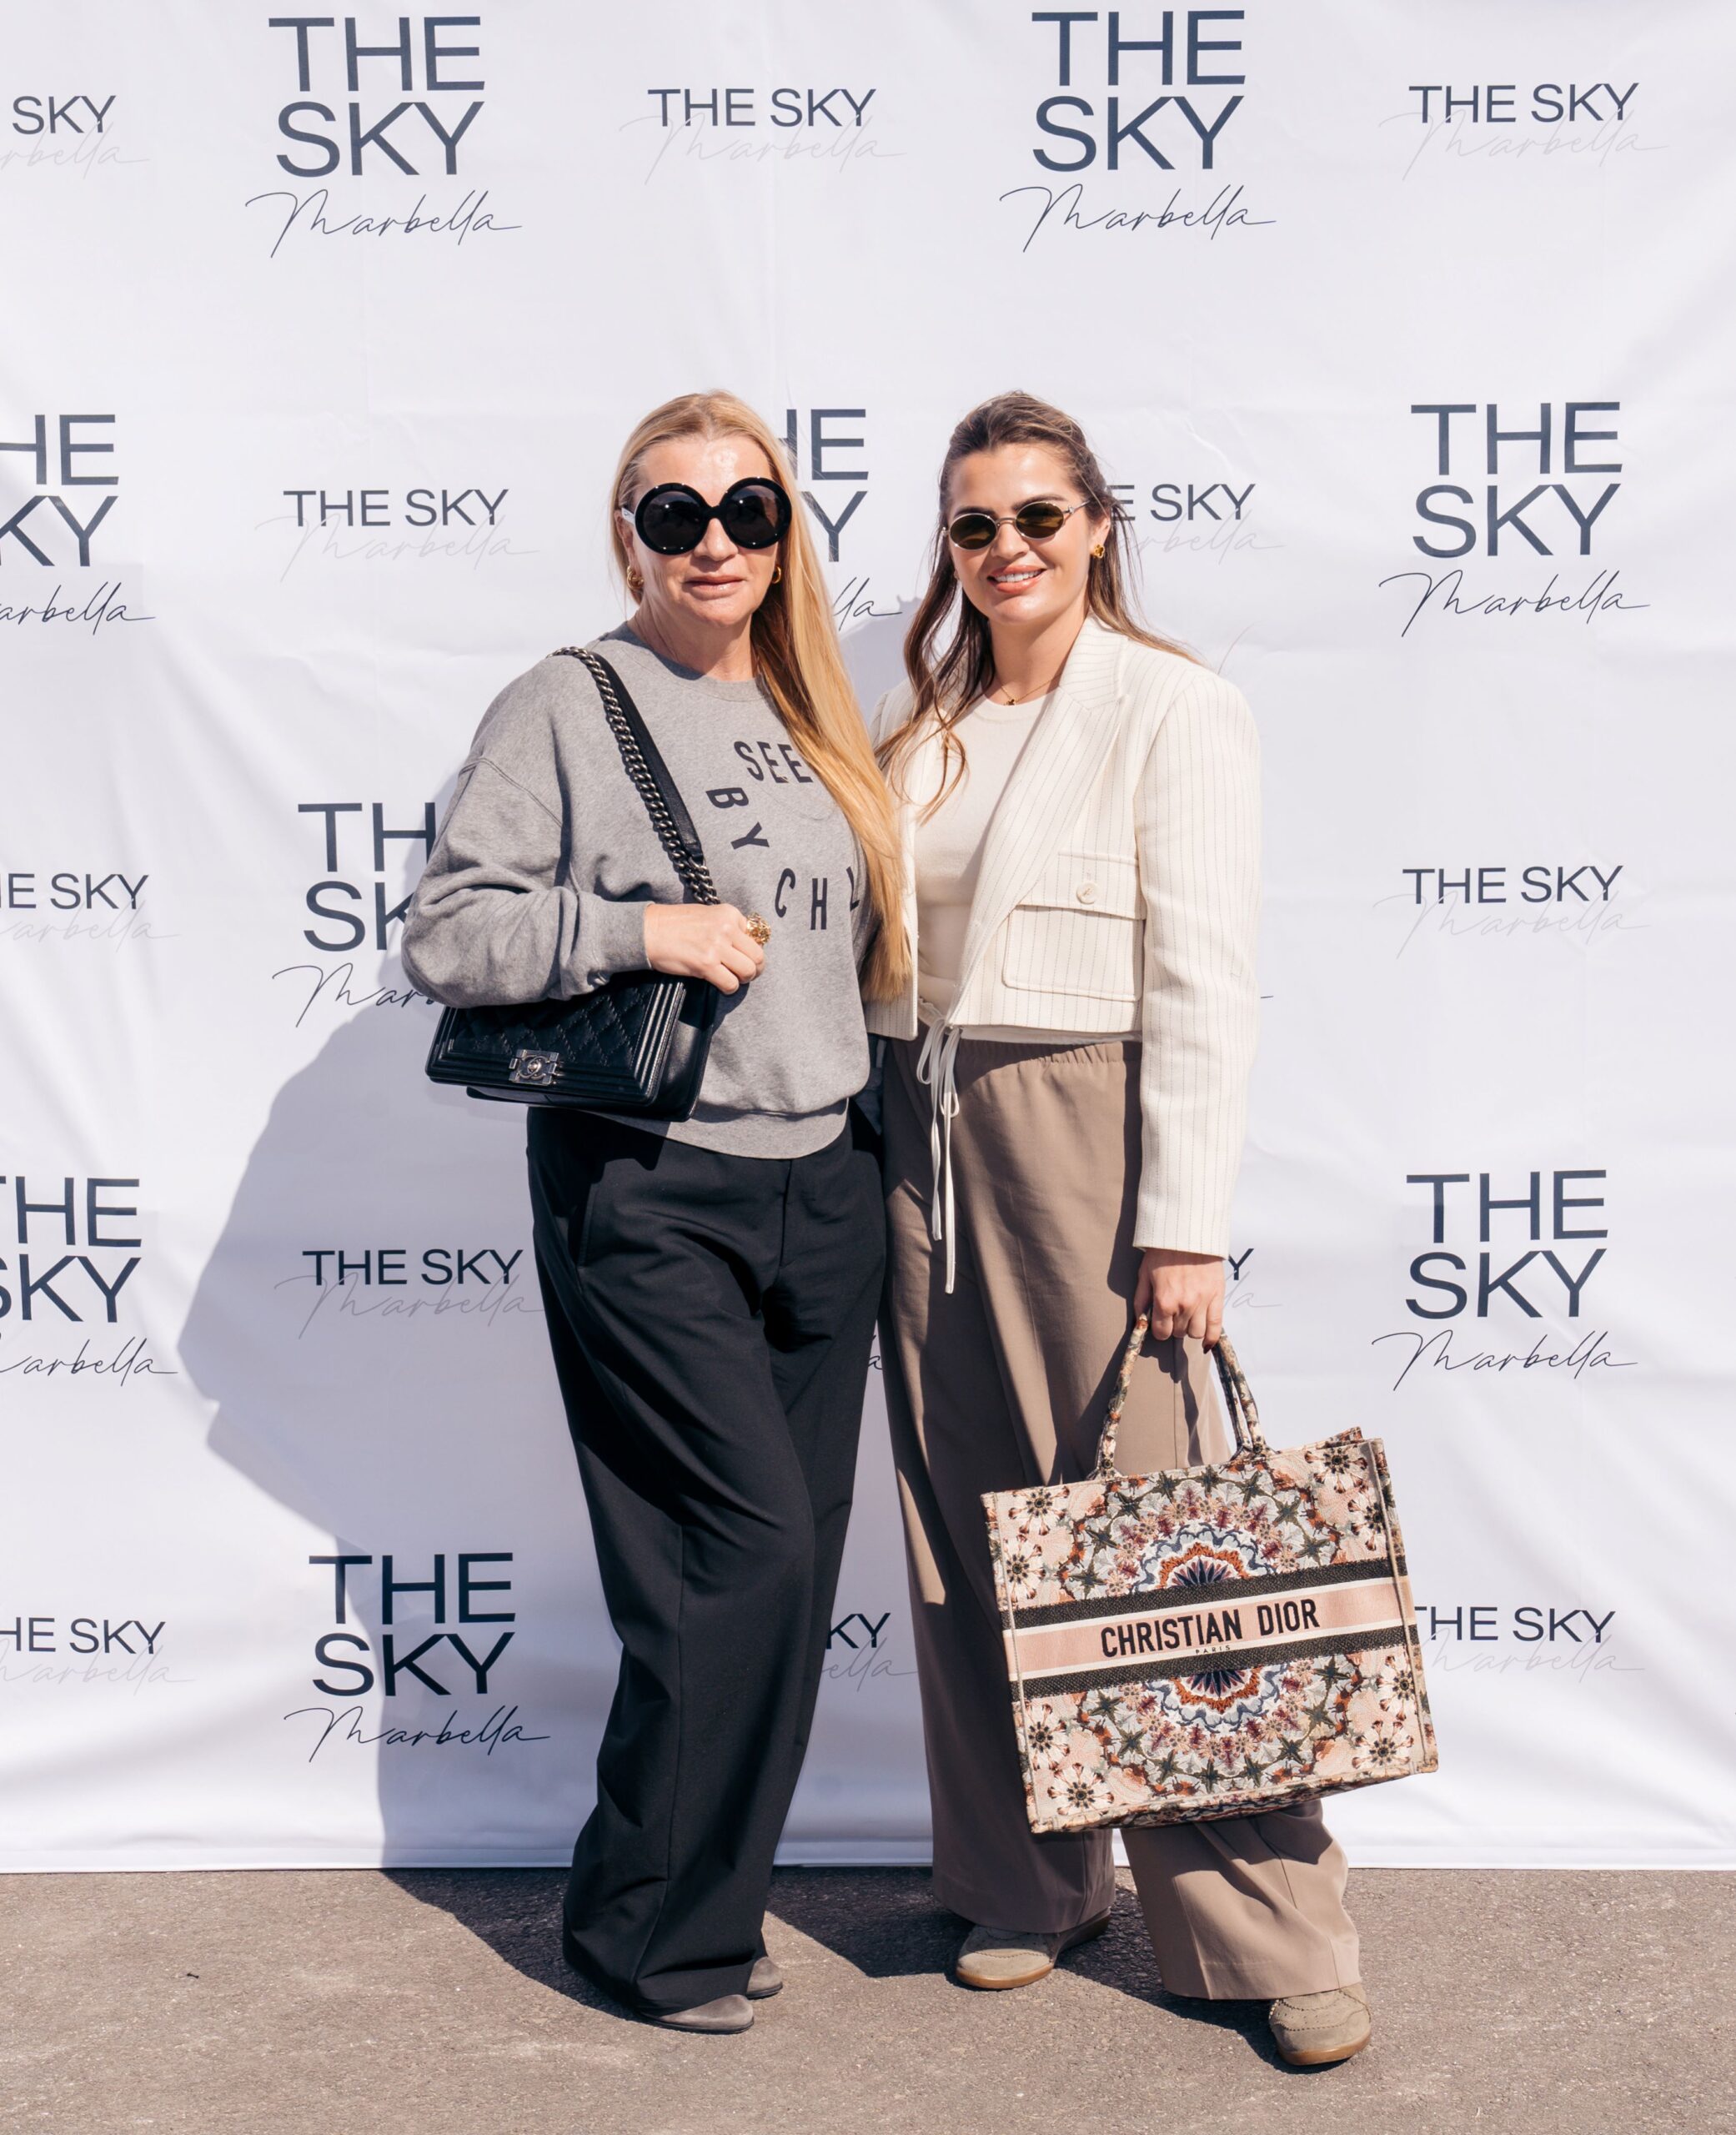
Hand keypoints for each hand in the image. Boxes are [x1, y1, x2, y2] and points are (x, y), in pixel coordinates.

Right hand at [643, 902, 765, 993]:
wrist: (649, 930)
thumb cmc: (675, 924)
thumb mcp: (707, 915)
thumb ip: (728, 927)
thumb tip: (747, 945)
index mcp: (729, 913)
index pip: (756, 937)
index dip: (751, 950)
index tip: (741, 956)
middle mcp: (726, 928)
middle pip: (757, 956)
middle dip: (754, 969)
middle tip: (745, 974)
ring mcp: (717, 946)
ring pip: (748, 971)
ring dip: (742, 979)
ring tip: (731, 978)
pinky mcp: (706, 964)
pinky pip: (731, 983)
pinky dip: (728, 988)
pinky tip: (720, 984)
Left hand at [1133, 1249, 1224, 1346]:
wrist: (1187, 1233)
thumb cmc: (1163, 1252)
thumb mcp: (1144, 1275)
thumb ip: (1141, 1301)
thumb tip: (1140, 1322)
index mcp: (1164, 1300)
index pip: (1162, 1332)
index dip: (1160, 1329)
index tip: (1161, 1323)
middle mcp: (1184, 1305)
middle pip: (1179, 1333)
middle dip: (1174, 1326)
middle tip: (1174, 1313)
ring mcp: (1202, 1302)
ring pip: (1196, 1332)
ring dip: (1190, 1328)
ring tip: (1188, 1316)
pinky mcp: (1217, 1296)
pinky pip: (1216, 1326)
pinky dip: (1212, 1337)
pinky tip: (1206, 1342)